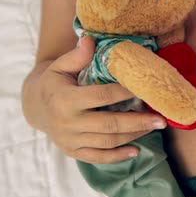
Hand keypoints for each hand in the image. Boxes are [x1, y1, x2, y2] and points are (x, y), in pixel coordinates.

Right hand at [21, 36, 166, 163]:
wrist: (34, 107)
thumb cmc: (54, 82)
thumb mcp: (60, 66)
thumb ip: (77, 55)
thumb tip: (91, 39)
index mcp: (65, 99)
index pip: (102, 96)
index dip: (125, 93)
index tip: (146, 90)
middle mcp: (67, 123)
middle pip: (109, 124)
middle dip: (138, 122)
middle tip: (161, 119)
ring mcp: (70, 140)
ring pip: (107, 141)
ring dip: (134, 136)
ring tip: (154, 127)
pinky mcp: (73, 152)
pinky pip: (98, 157)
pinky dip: (117, 156)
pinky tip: (136, 151)